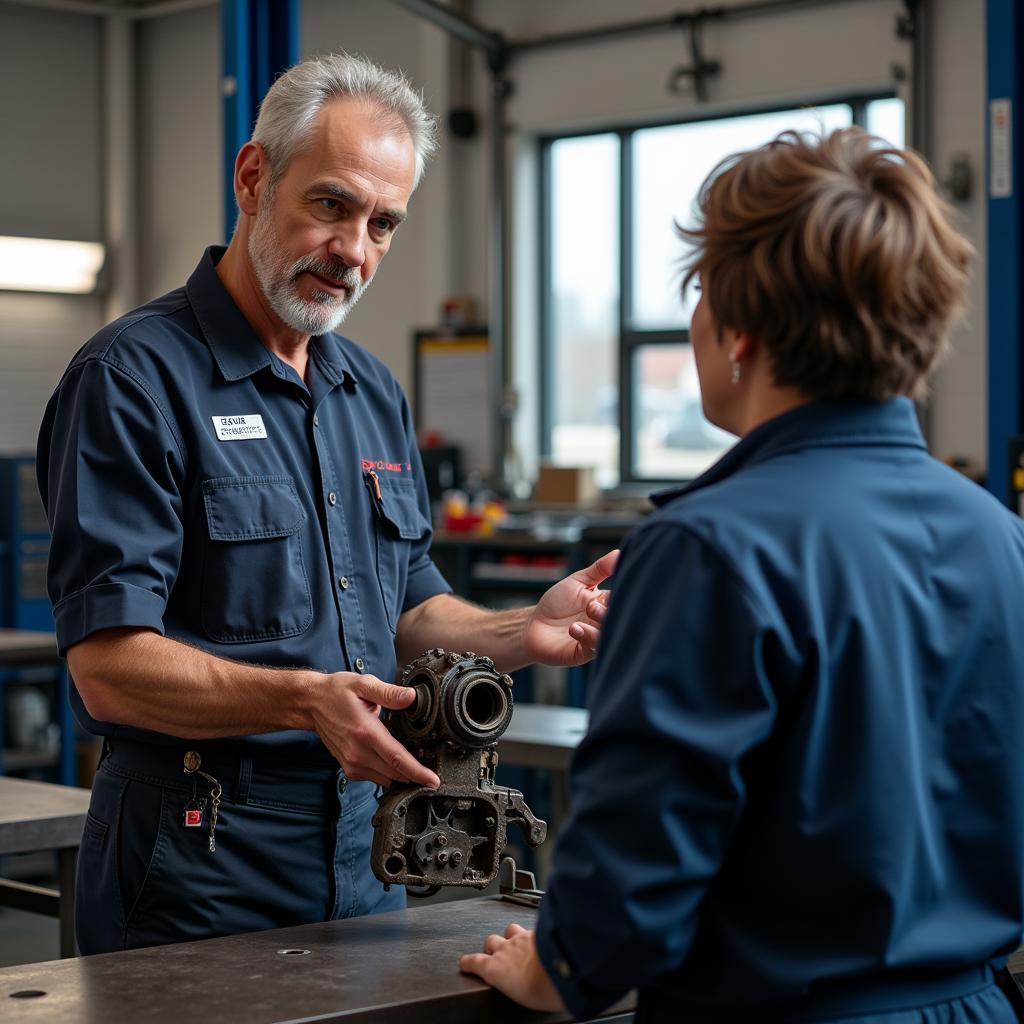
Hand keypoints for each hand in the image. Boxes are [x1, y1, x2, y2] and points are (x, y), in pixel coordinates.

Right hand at [311, 673, 440, 788]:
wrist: (311, 703)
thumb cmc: (337, 692)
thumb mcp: (364, 684)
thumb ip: (389, 693)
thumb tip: (411, 697)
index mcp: (365, 732)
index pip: (397, 759)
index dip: (418, 772)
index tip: (433, 781)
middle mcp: (357, 752)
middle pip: (394, 774)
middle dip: (415, 777)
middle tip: (433, 774)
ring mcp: (351, 762)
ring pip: (385, 779)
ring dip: (402, 777)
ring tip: (417, 768)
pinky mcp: (348, 767)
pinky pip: (374, 777)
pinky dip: (387, 774)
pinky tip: (394, 763)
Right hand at [459, 924, 564, 1011]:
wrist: (561, 968)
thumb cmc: (541, 989)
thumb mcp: (519, 997)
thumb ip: (513, 987)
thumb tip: (517, 989)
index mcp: (495, 969)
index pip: (474, 962)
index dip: (468, 962)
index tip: (465, 963)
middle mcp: (505, 949)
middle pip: (490, 941)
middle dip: (491, 947)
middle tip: (496, 955)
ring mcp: (521, 937)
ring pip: (509, 929)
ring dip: (511, 936)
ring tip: (517, 944)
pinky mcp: (538, 930)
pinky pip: (530, 928)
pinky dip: (532, 934)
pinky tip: (539, 939)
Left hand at [522, 549, 618, 666]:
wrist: (533, 625)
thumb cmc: (556, 603)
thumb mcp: (578, 581)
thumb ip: (599, 569)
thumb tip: (619, 553)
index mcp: (607, 604)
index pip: (623, 599)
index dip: (624, 594)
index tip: (616, 589)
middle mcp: (605, 622)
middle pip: (619, 618)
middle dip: (610, 609)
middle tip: (595, 602)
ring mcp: (597, 638)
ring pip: (609, 634)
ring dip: (600, 622)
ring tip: (588, 610)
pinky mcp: (585, 652)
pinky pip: (594, 647)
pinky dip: (587, 636)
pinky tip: (575, 628)